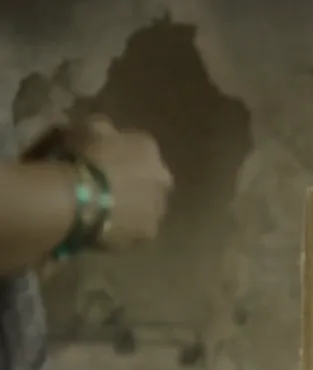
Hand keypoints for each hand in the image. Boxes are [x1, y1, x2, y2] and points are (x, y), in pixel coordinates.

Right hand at [66, 116, 172, 249]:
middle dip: (134, 180)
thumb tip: (105, 130)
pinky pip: (136, 228)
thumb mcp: (87, 128)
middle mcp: (163, 177)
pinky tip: (105, 225)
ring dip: (132, 205)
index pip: (138, 147)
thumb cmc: (85, 157)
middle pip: (150, 178)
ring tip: (104, 208)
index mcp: (149, 147)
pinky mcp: (149, 233)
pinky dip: (124, 226)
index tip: (101, 159)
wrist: (83, 199)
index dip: (119, 153)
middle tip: (107, 186)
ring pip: (147, 205)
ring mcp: (159, 208)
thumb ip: (102, 126)